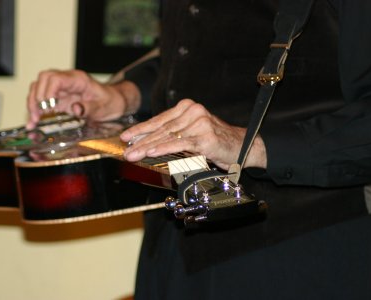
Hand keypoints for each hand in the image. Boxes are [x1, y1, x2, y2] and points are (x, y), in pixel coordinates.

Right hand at [26, 69, 139, 128]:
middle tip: (38, 115)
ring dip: (33, 103)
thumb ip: (89, 108)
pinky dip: (35, 108)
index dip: (47, 92)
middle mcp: (67, 81)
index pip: (56, 78)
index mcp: (78, 79)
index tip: (47, 108)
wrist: (114, 102)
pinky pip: (42, 98)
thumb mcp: (103, 107)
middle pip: (43, 80)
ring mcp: (61, 88)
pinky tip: (33, 122)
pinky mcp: (59, 98)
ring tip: (34, 120)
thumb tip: (75, 109)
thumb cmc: (110, 102)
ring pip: (38, 87)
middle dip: (37, 97)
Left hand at [120, 99, 266, 169]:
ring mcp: (200, 123)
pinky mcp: (205, 138)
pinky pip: (180, 144)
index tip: (126, 137)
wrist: (243, 145)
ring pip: (168, 136)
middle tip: (127, 150)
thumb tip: (146, 142)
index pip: (159, 119)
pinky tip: (152, 152)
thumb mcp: (191, 133)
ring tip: (134, 154)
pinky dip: (164, 148)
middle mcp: (193, 111)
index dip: (141, 129)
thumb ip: (173, 133)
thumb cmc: (214, 141)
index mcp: (187, 107)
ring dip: (148, 147)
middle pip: (161, 128)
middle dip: (141, 141)